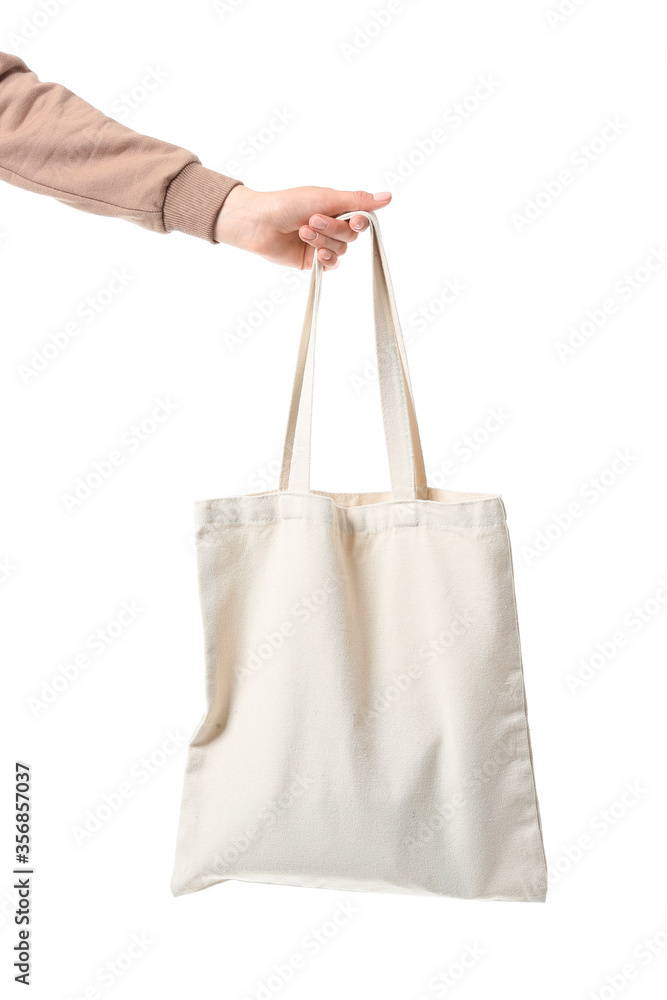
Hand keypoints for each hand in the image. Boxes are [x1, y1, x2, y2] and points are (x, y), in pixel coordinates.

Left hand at [213, 185, 391, 269]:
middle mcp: (331, 226)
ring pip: (341, 250)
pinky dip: (325, 258)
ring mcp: (322, 244)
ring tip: (303, 231)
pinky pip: (331, 264)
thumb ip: (358, 200)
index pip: (362, 218)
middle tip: (312, 219)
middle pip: (351, 236)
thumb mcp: (326, 198)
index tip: (355, 220)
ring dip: (323, 241)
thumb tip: (389, 197)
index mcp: (336, 208)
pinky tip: (315, 253)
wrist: (259, 223)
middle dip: (333, 228)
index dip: (361, 222)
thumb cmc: (288, 204)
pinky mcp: (312, 262)